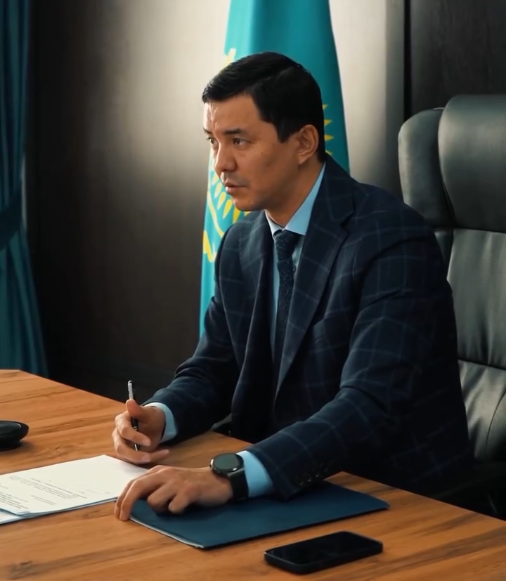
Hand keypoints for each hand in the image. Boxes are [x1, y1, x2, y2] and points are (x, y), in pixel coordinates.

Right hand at [112, 399, 168, 464]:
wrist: (156, 423)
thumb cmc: (150, 416)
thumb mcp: (148, 412)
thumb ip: (138, 410)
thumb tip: (129, 401)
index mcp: (121, 421)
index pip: (124, 431)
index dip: (135, 437)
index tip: (148, 441)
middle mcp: (118, 435)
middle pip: (121, 448)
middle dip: (135, 454)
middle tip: (149, 457)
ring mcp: (122, 445)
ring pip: (127, 457)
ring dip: (144, 458)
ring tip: (162, 453)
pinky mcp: (129, 454)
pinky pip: (137, 460)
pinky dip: (151, 458)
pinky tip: (163, 453)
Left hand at [114, 465, 232, 519]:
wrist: (216, 480)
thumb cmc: (190, 484)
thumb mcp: (168, 482)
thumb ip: (153, 488)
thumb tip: (134, 502)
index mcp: (158, 471)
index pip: (134, 482)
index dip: (122, 498)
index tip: (118, 513)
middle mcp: (165, 473)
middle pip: (138, 487)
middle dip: (127, 504)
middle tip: (123, 519)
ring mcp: (177, 481)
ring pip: (154, 501)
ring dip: (160, 510)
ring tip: (173, 506)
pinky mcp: (189, 490)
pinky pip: (173, 508)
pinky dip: (176, 511)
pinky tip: (185, 506)